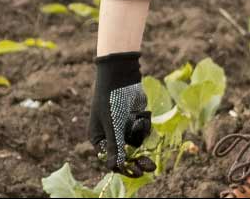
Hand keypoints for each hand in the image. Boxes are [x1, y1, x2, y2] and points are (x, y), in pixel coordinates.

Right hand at [89, 51, 155, 175]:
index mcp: (98, 138)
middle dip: (138, 159)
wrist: (120, 76)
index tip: (137, 173)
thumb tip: (115, 167)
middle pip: (125, 154)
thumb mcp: (112, 125)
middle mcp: (109, 135)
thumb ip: (115, 147)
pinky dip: (143, 124)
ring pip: (136, 142)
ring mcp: (122, 127)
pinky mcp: (133, 120)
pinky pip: (142, 131)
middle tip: (151, 167)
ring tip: (137, 120)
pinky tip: (140, 113)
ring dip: (140, 133)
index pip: (111, 159)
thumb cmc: (111, 100)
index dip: (124, 168)